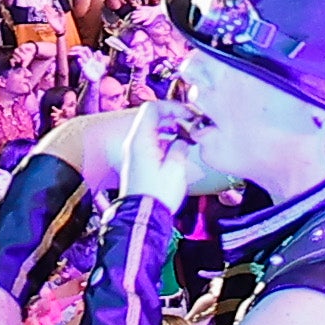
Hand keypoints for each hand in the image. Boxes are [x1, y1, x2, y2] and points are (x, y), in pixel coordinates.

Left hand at [108, 101, 224, 209]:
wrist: (142, 217)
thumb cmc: (158, 194)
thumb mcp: (176, 168)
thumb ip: (181, 147)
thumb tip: (183, 140)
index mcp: (141, 140)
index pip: (152, 108)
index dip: (172, 107)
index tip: (187, 114)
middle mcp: (134, 143)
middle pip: (151, 117)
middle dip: (172, 117)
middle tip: (190, 124)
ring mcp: (134, 153)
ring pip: (152, 130)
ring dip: (169, 129)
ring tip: (187, 137)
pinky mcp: (138, 162)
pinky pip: (151, 143)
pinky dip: (165, 141)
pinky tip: (179, 150)